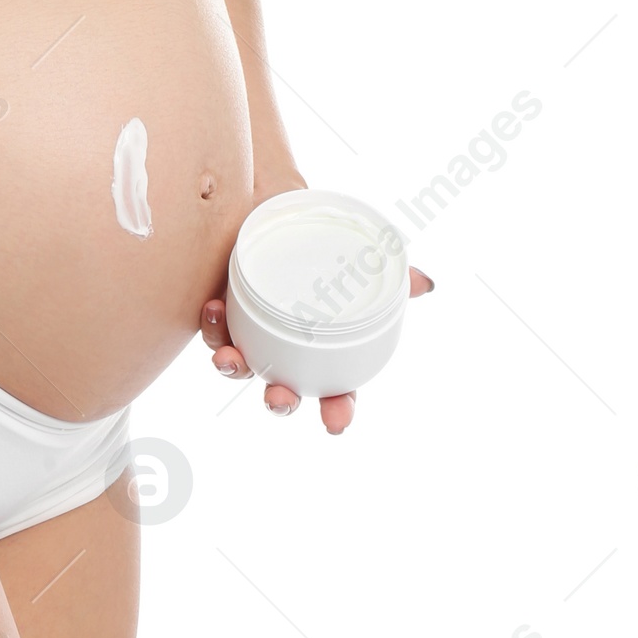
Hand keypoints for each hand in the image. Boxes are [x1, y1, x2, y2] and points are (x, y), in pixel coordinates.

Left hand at [201, 263, 435, 432]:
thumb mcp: (354, 260)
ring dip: (232, 368)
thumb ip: (389, 274)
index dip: (337, 410)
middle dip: (280, 402)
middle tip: (280, 398)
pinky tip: (211, 309)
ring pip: (239, 366)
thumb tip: (426, 282)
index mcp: (320, 350)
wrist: (271, 213)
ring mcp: (250, 335)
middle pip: (283, 390)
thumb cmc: (319, 251)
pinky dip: (211, 325)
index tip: (335, 423)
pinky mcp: (223, 314)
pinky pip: (213, 331)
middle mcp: (283, 349)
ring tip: (228, 360)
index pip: (335, 391)